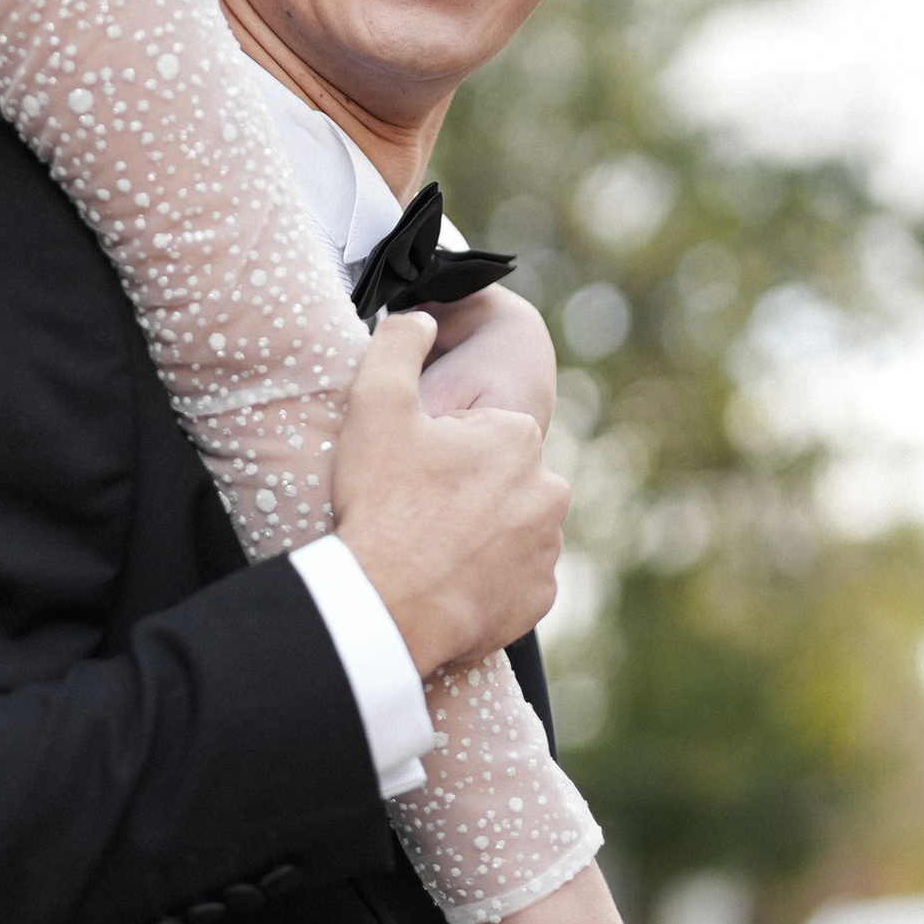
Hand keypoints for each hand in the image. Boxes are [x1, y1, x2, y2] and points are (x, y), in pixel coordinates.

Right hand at [333, 312, 567, 674]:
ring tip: (428, 545)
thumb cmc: (382, 503)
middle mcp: (549, 492)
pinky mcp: (537, 599)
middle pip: (501, 479)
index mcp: (518, 439)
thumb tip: (420, 318)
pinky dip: (487, 578)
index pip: (483, 431)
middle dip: (467, 488)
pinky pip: (514, 580)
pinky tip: (447, 578)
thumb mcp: (374, 406)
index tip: (411, 469)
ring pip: (511, 528)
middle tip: (415, 508)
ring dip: (480, 532)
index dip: (442, 447)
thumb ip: (398, 345)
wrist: (386, 604)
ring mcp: (546, 550)